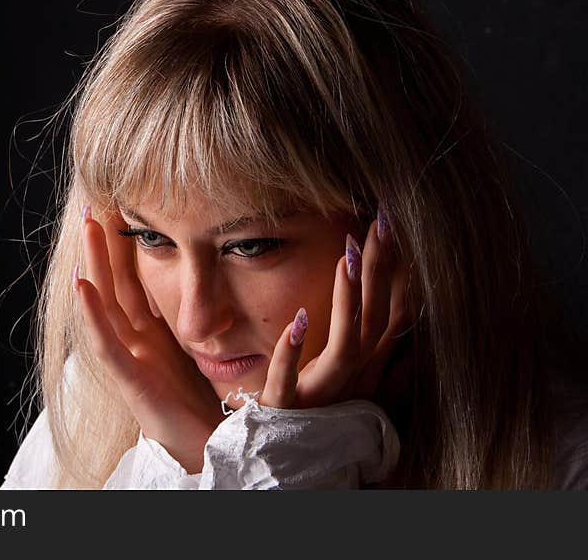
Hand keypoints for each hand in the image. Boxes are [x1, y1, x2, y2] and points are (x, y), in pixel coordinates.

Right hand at [73, 204, 224, 473]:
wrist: (210, 447)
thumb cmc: (206, 401)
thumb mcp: (199, 347)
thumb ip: (193, 315)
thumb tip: (203, 277)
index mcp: (152, 332)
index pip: (133, 280)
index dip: (124, 246)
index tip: (120, 207)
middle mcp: (135, 342)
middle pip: (115, 284)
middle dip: (104, 245)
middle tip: (95, 204)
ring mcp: (129, 360)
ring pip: (105, 304)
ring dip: (95, 265)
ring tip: (88, 228)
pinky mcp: (131, 383)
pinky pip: (107, 344)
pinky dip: (93, 316)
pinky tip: (83, 287)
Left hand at [259, 211, 415, 409]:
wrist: (291, 467)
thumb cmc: (315, 414)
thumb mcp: (343, 373)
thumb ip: (359, 337)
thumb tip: (385, 296)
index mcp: (366, 368)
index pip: (392, 313)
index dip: (399, 271)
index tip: (393, 223)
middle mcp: (354, 380)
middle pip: (377, 319)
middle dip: (381, 269)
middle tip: (382, 220)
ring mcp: (324, 396)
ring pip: (346, 347)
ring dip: (348, 301)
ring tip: (346, 258)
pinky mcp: (288, 411)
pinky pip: (291, 381)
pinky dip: (293, 352)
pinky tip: (296, 320)